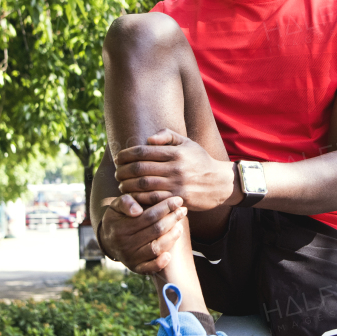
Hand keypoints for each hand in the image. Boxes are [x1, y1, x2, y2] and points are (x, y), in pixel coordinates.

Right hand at [98, 194, 189, 274]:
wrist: (108, 239)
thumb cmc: (117, 218)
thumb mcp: (116, 206)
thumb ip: (126, 202)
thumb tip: (137, 210)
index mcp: (121, 227)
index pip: (149, 216)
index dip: (165, 207)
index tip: (178, 200)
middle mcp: (125, 244)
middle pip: (156, 231)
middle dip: (172, 219)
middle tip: (183, 210)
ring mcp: (130, 257)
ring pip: (156, 248)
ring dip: (172, 237)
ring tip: (180, 226)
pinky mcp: (135, 268)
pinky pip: (150, 268)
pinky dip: (160, 263)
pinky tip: (169, 255)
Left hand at [114, 129, 236, 209]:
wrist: (220, 183)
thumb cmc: (200, 161)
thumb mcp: (187, 143)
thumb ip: (168, 136)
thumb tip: (148, 139)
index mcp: (175, 152)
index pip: (143, 151)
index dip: (126, 155)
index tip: (119, 158)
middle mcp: (175, 168)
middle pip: (140, 169)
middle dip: (123, 171)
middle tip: (117, 173)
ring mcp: (177, 184)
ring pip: (144, 185)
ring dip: (128, 185)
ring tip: (122, 185)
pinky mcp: (179, 199)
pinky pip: (153, 199)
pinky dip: (139, 198)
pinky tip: (133, 197)